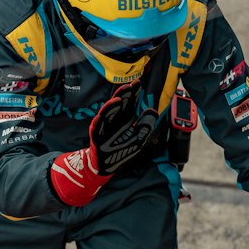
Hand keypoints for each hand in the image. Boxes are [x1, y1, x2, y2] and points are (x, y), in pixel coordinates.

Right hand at [49, 82, 152, 206]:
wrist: (107, 165)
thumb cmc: (122, 150)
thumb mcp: (139, 138)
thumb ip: (145, 126)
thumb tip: (153, 111)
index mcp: (123, 118)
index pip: (128, 103)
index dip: (133, 93)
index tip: (138, 83)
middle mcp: (113, 120)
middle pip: (117, 105)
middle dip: (123, 95)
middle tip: (129, 86)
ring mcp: (103, 127)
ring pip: (106, 115)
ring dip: (111, 107)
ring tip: (118, 100)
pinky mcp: (96, 138)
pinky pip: (95, 130)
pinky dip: (96, 124)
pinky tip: (99, 118)